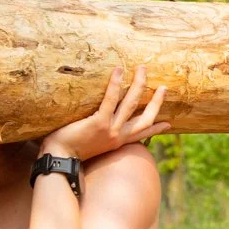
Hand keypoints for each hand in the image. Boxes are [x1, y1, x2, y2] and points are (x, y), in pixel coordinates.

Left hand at [40, 66, 169, 160]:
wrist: (60, 158)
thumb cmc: (70, 151)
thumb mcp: (93, 147)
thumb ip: (101, 138)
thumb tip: (97, 131)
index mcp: (118, 142)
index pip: (142, 134)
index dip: (157, 129)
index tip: (168, 123)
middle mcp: (118, 136)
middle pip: (145, 118)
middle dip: (156, 102)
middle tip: (164, 88)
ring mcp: (110, 130)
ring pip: (131, 104)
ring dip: (139, 84)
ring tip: (142, 69)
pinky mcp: (98, 123)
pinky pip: (110, 100)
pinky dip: (115, 84)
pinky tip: (119, 71)